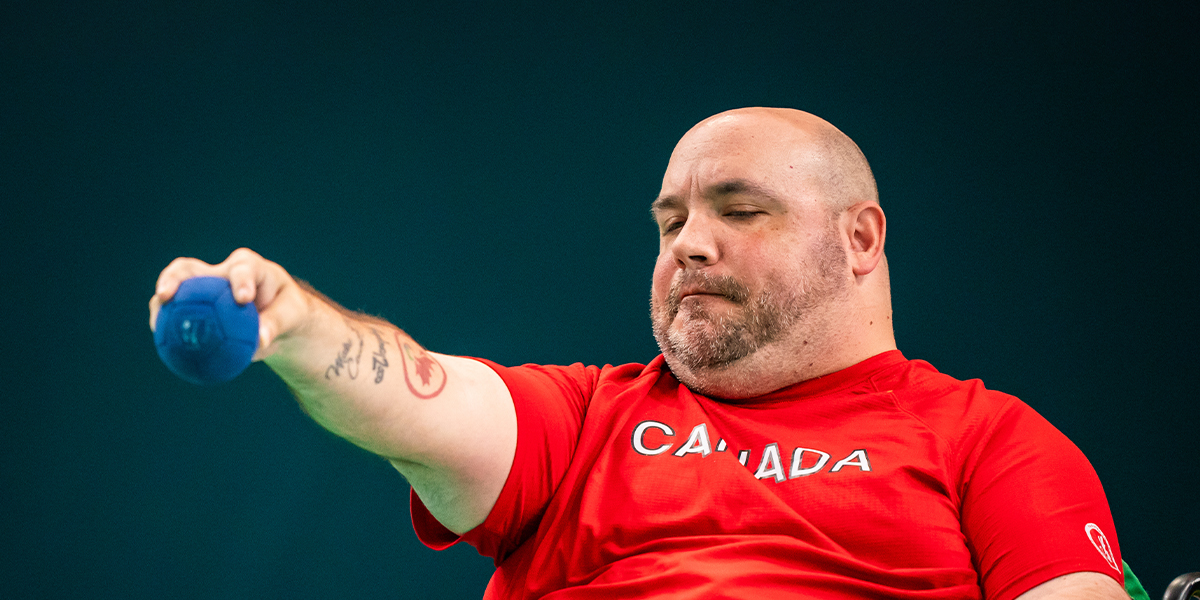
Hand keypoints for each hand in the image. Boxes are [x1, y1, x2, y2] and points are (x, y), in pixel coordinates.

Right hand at [149, 248, 311, 359]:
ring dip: (161, 303)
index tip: (242, 299)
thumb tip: (259, 341)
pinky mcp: (195, 307)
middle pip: (190, 268)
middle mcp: (220, 273)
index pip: (243, 268)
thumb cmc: (287, 311)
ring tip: (156, 323)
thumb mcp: (291, 315)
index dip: (240, 280)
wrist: (278, 320)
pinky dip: (168, 327)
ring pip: (175, 290)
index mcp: (248, 267)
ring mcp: (203, 289)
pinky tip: (164, 346)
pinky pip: (177, 315)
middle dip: (174, 278)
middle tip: (167, 294)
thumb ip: (275, 324)